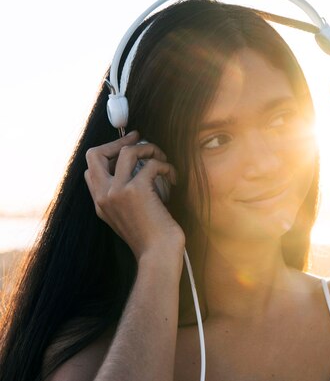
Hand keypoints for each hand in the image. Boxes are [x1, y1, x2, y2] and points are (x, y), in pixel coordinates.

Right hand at [84, 131, 183, 260]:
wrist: (158, 256)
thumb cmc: (152, 238)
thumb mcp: (130, 217)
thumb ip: (125, 197)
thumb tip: (140, 169)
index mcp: (100, 203)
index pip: (90, 169)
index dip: (109, 154)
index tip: (128, 148)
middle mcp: (103, 196)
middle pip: (96, 154)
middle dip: (120, 141)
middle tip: (140, 138)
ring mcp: (117, 192)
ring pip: (126, 151)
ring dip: (148, 148)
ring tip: (162, 158)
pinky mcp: (136, 190)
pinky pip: (152, 164)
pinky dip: (166, 166)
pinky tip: (173, 177)